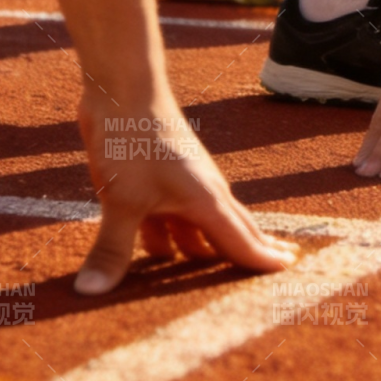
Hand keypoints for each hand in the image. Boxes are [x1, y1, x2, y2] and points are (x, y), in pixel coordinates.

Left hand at [73, 94, 296, 293]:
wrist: (122, 87)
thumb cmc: (133, 138)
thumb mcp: (122, 199)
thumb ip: (112, 249)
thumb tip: (90, 293)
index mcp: (206, 199)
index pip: (242, 240)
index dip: (264, 258)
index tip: (289, 269)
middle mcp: (201, 193)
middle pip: (232, 230)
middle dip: (252, 250)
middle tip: (281, 265)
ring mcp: (180, 185)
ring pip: (199, 228)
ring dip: (203, 253)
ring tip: (216, 279)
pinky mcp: (156, 181)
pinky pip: (170, 220)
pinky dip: (170, 241)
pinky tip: (161, 257)